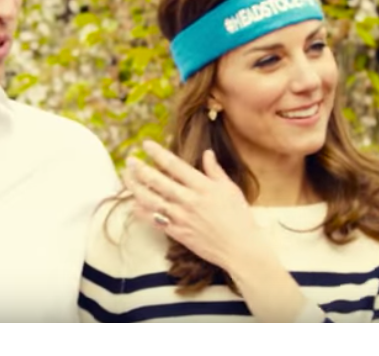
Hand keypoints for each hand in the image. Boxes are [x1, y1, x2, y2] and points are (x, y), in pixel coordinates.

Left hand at [123, 141, 269, 271]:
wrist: (239, 247)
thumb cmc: (238, 216)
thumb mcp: (230, 188)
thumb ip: (215, 170)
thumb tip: (207, 153)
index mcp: (203, 186)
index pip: (175, 165)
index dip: (158, 153)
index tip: (146, 144)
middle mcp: (189, 200)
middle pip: (157, 181)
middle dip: (140, 168)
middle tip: (129, 159)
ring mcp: (181, 217)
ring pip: (151, 200)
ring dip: (136, 188)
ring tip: (126, 177)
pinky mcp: (177, 233)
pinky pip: (155, 220)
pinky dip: (142, 212)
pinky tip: (133, 204)